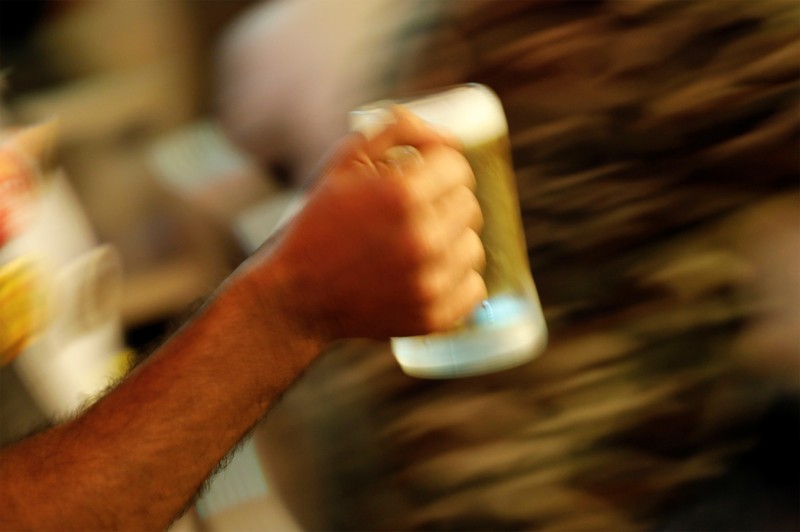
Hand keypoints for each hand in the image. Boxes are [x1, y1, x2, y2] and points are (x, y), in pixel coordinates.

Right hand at [244, 108, 486, 341]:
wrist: (294, 298)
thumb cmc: (317, 224)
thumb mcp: (343, 163)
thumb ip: (396, 130)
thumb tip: (449, 138)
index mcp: (401, 194)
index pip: (457, 167)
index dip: (438, 169)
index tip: (420, 179)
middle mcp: (421, 239)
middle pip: (467, 205)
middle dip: (443, 203)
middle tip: (411, 214)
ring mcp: (430, 282)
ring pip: (472, 246)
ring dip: (451, 241)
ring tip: (415, 245)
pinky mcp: (434, 317)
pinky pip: (474, 287)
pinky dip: (455, 280)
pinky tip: (425, 274)